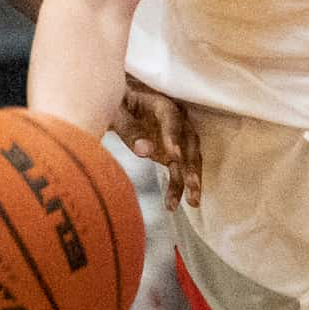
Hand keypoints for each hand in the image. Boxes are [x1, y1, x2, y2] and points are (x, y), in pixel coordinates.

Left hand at [111, 74, 200, 208]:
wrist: (119, 104)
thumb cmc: (117, 103)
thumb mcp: (116, 112)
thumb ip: (129, 129)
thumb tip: (145, 151)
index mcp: (160, 104)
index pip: (171, 118)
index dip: (174, 136)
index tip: (175, 155)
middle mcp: (175, 121)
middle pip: (189, 141)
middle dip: (192, 163)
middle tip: (192, 183)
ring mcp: (176, 138)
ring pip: (190, 158)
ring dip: (192, 179)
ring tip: (192, 202)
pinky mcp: (172, 154)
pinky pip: (179, 171)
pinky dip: (178, 187)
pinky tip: (171, 206)